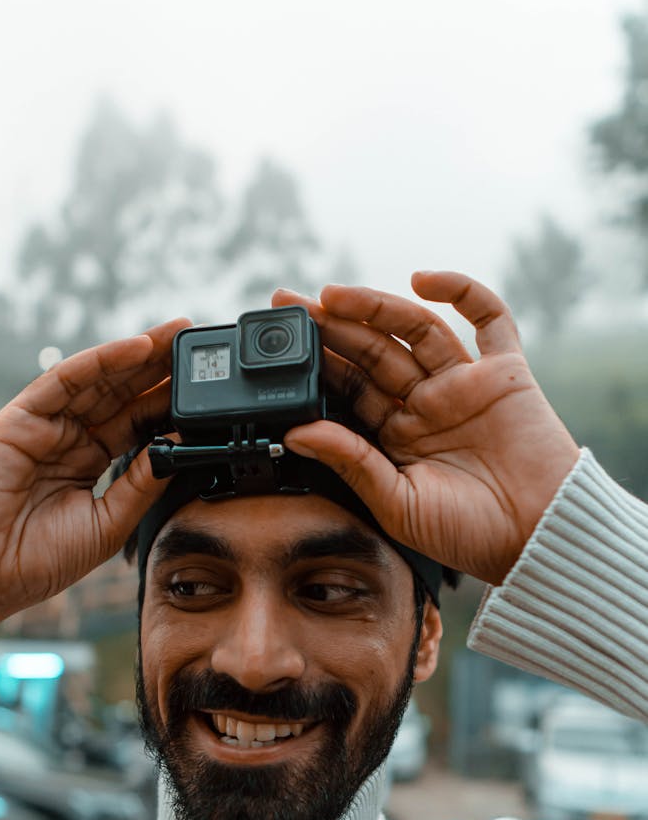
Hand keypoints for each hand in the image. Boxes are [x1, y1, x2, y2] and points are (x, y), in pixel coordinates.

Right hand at [0, 318, 187, 647]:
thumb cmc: (37, 560)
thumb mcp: (109, 523)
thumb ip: (142, 484)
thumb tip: (179, 449)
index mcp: (90, 463)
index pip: (137, 424)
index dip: (169, 403)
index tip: (206, 388)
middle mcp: (69, 438)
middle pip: (122, 395)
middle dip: (159, 368)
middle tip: (198, 345)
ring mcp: (45, 426)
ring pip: (98, 380)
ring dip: (137, 355)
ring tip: (176, 335)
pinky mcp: (20, 418)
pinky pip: (65, 381)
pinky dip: (100, 361)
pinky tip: (136, 348)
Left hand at [273, 272, 578, 585]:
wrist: (539, 538)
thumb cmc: (469, 534)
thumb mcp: (395, 503)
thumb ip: (350, 462)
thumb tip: (294, 432)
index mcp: (398, 437)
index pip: (350, 387)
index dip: (317, 362)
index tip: (279, 343)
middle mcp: (428, 404)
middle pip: (374, 351)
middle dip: (332, 326)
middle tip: (290, 304)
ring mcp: (465, 385)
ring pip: (415, 330)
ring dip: (376, 307)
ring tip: (333, 295)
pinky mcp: (505, 373)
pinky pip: (488, 319)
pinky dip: (460, 291)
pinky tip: (422, 280)